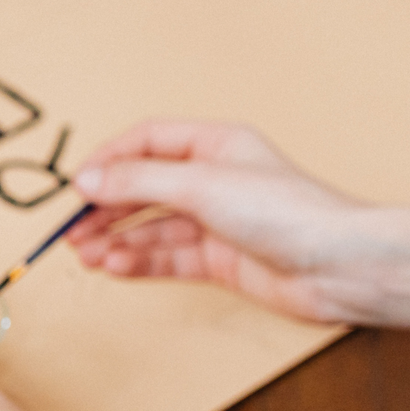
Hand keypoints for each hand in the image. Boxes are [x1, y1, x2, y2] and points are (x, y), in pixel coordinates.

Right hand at [68, 121, 387, 323]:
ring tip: (85, 255)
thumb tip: (86, 180)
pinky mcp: (220, 260)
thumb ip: (138, 183)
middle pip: (143, 188)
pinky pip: (167, 258)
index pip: (146, 143)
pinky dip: (138, 262)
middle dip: (105, 208)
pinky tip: (114, 267)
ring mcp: (217, 222)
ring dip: (116, 239)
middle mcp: (214, 180)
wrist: (339, 265)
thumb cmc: (288, 212)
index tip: (76, 186)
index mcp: (216, 145)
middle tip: (71, 229)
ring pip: (151, 227)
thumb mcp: (201, 186)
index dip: (108, 161)